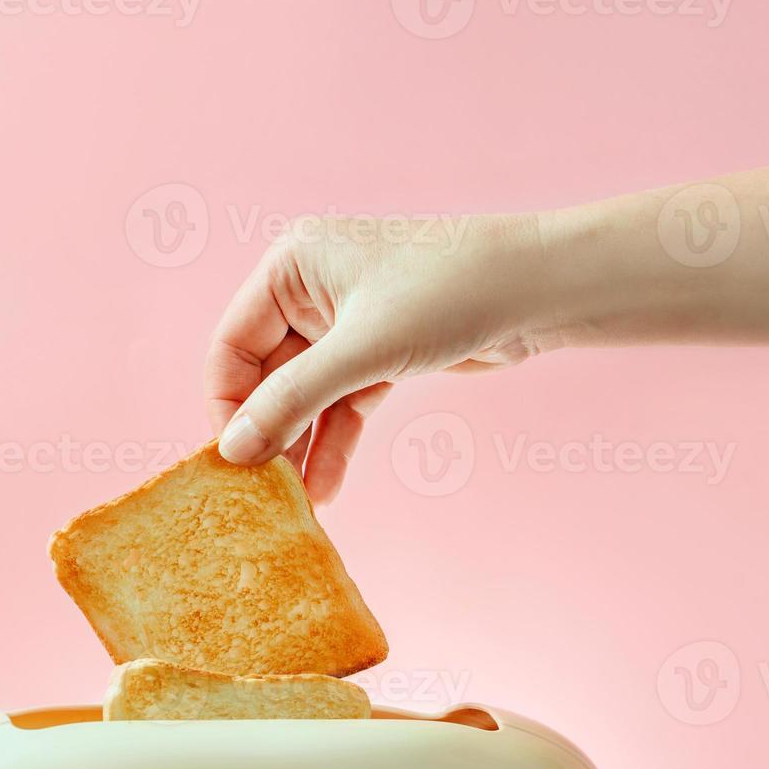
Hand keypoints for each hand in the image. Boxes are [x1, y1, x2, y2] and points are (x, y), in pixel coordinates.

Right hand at [204, 213, 563, 502]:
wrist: (541, 290)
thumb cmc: (450, 293)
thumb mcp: (361, 351)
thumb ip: (292, 400)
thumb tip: (233, 451)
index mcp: (290, 266)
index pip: (232, 345)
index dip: (227, 406)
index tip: (232, 463)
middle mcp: (310, 290)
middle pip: (266, 376)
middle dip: (269, 433)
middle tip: (262, 493)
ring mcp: (345, 324)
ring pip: (306, 397)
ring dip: (302, 447)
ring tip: (295, 503)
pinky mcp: (380, 353)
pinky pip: (342, 404)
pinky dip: (335, 442)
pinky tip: (327, 486)